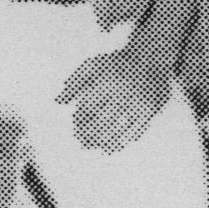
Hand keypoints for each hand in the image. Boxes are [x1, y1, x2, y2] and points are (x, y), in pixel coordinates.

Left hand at [58, 49, 174, 152]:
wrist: (151, 59)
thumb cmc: (116, 64)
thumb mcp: (93, 65)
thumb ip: (74, 82)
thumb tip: (57, 102)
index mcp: (108, 80)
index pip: (89, 107)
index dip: (79, 120)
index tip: (75, 128)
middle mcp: (124, 92)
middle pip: (102, 121)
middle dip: (89, 135)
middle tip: (81, 143)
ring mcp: (138, 102)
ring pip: (117, 129)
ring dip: (102, 142)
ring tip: (92, 147)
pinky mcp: (150, 111)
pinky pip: (134, 132)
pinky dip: (121, 143)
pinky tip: (110, 148)